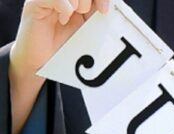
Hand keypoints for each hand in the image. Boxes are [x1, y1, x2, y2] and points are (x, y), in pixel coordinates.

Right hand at [9, 0, 110, 133]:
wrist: (40, 63)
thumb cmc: (63, 47)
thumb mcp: (87, 32)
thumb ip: (98, 18)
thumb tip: (113, 9)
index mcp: (76, 1)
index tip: (106, 10)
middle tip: (86, 13)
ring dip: (78, 2)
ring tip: (73, 16)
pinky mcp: (35, 5)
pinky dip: (63, 6)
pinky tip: (63, 18)